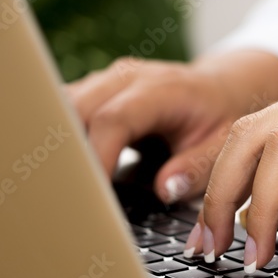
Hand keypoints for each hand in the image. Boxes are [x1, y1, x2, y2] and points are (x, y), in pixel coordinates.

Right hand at [65, 50, 277, 202]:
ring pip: (59, 108)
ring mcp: (104, 83)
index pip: (114, 120)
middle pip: (74, 110)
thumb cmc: (222, 118)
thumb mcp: (223, 145)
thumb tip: (164, 189)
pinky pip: (62, 112)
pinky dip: (59, 140)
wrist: (222, 88)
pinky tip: (58, 171)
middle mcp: (125, 79)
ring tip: (55, 188)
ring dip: (56, 148)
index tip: (91, 195)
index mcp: (161, 90)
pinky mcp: (93, 93)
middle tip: (64, 198)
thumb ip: (197, 168)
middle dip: (66, 155)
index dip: (97, 158)